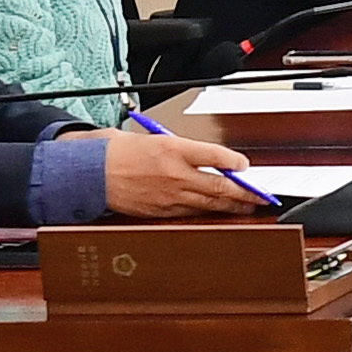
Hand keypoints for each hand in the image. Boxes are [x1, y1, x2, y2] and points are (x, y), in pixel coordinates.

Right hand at [102, 128, 261, 217]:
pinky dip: (208, 212)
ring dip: (232, 205)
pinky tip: (219, 211)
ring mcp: (169, 195)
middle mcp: (175, 174)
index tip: (245, 165)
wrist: (90, 174)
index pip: (215, 156)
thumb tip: (207, 156)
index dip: (236, 162)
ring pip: (209, 203)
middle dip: (245, 192)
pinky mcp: (161, 210)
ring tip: (248, 206)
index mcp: (173, 149)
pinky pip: (191, 213)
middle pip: (220, 185)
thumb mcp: (153, 138)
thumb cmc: (117, 152)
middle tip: (261, 195)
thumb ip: (182, 147)